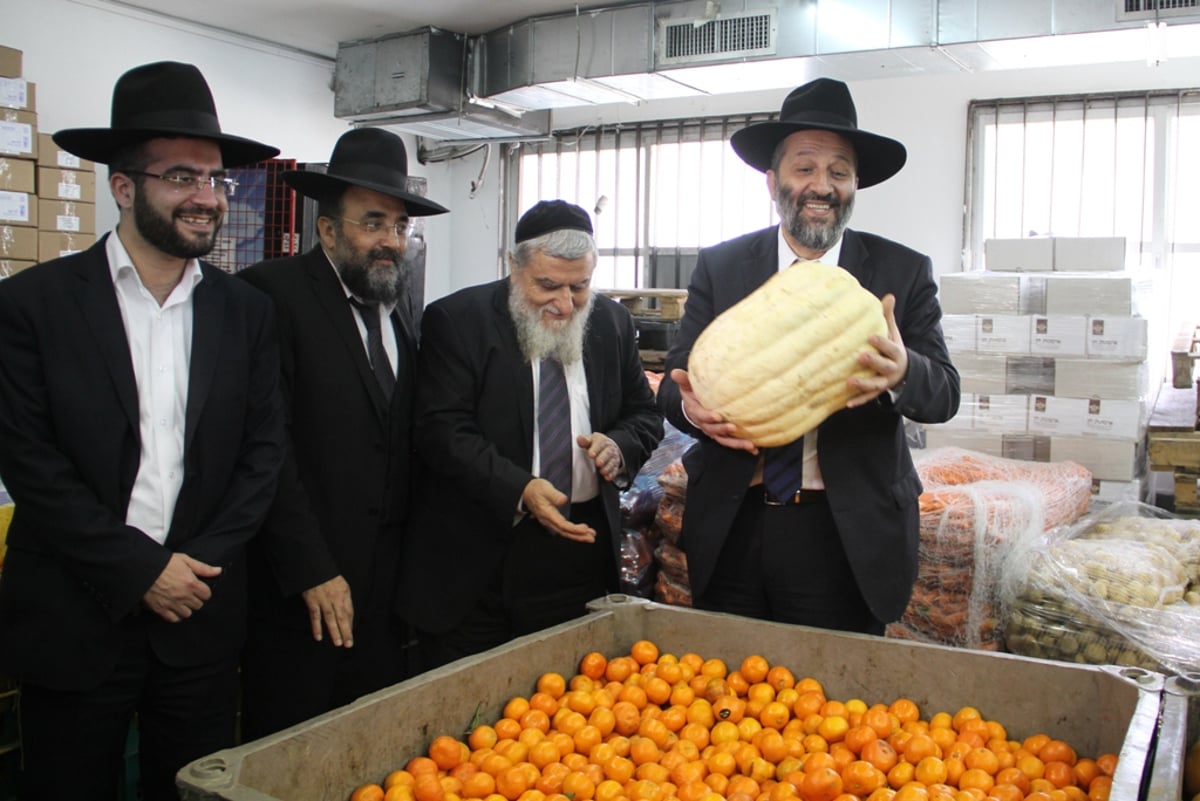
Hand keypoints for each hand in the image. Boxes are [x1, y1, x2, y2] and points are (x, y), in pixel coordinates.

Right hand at [143, 553, 220, 622]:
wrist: (142, 568)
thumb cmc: (164, 563)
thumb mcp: (185, 560)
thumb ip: (203, 568)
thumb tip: (218, 571)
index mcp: (191, 583)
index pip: (207, 595)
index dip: (203, 591)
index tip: (199, 589)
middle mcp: (183, 595)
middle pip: (198, 605)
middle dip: (196, 599)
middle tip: (189, 594)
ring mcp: (172, 603)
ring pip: (187, 613)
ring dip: (186, 608)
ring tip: (181, 601)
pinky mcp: (161, 609)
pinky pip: (174, 619)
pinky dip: (175, 615)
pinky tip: (174, 608)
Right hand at [301, 575, 354, 646]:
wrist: (313, 566)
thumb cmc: (327, 576)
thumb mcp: (340, 584)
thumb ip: (343, 598)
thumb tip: (346, 615)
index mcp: (344, 592)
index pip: (349, 611)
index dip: (350, 624)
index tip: (350, 635)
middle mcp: (336, 597)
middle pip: (342, 617)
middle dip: (346, 631)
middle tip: (349, 644)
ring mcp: (324, 599)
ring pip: (330, 618)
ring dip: (334, 631)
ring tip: (338, 643)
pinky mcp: (312, 601)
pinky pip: (315, 616)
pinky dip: (317, 627)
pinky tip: (319, 637)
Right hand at [521, 478, 595, 542]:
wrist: (526, 491)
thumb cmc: (535, 490)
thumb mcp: (545, 488)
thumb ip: (554, 495)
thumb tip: (563, 500)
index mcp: (547, 514)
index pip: (562, 525)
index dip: (574, 529)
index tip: (585, 529)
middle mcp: (548, 520)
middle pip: (565, 532)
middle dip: (579, 536)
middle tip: (591, 538)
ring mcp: (550, 521)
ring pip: (565, 532)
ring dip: (578, 536)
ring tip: (590, 536)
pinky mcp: (552, 520)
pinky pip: (564, 529)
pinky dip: (573, 532)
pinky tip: (581, 532)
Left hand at [578, 432, 623, 483]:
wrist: (608, 447)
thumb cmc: (596, 445)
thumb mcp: (590, 440)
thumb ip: (585, 441)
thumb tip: (580, 439)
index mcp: (602, 441)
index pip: (600, 443)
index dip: (596, 449)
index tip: (591, 454)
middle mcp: (609, 449)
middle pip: (608, 453)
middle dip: (603, 458)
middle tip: (598, 463)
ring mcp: (613, 457)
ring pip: (612, 462)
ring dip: (608, 467)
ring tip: (602, 471)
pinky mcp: (615, 466)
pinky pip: (615, 470)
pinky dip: (611, 474)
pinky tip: (607, 477)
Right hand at [669, 368, 757, 453]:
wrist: (694, 406)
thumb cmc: (692, 394)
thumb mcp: (687, 386)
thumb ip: (683, 380)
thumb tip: (674, 372)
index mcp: (696, 412)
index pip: (701, 416)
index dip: (708, 417)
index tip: (717, 416)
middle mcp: (705, 425)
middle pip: (713, 430)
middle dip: (723, 430)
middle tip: (733, 428)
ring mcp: (714, 432)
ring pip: (724, 440)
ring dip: (736, 444)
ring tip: (750, 445)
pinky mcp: (722, 435)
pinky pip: (731, 442)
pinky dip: (742, 446)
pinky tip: (754, 450)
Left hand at [847, 293, 908, 407]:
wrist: (904, 372)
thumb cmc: (892, 348)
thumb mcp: (893, 333)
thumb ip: (888, 317)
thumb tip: (889, 296)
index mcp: (896, 353)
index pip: (890, 347)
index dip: (882, 343)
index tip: (871, 337)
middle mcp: (892, 369)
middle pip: (884, 366)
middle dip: (874, 362)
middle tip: (860, 357)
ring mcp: (885, 382)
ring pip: (876, 385)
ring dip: (863, 385)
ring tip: (849, 382)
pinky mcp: (877, 392)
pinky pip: (868, 398)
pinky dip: (859, 401)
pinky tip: (847, 403)